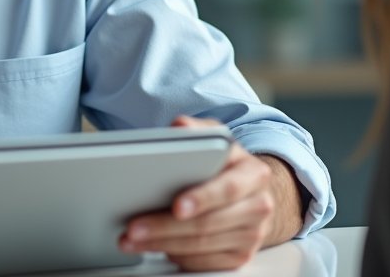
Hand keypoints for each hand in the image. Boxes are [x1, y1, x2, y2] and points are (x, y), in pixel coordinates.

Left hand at [118, 116, 294, 271]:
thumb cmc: (225, 163)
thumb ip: (196, 130)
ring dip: (162, 245)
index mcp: (254, 174)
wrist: (252, 191)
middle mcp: (258, 206)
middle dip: (166, 227)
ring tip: (132, 239)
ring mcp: (252, 234)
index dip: (201, 199)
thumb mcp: (215, 137)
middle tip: (134, 228)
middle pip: (209, 223)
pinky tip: (155, 247)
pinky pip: (204, 263)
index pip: (228, 189)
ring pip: (203, 246)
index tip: (175, 207)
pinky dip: (176, 256)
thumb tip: (178, 127)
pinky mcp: (240, 255)